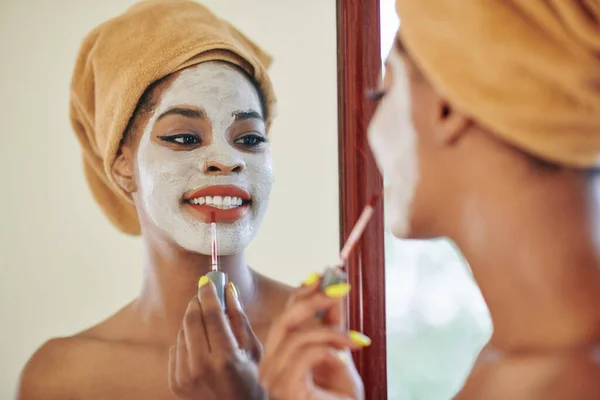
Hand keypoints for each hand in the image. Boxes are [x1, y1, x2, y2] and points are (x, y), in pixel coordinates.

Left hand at [168, 278, 265, 399]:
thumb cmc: (251, 381)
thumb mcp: (252, 350)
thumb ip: (238, 318)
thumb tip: (229, 290)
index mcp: (226, 358)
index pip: (211, 314)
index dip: (209, 293)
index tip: (208, 280)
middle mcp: (202, 367)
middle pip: (191, 319)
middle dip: (197, 302)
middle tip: (204, 294)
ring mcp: (185, 376)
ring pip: (182, 333)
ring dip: (194, 325)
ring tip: (210, 334)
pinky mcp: (175, 383)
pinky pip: (176, 349)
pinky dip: (187, 344)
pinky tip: (202, 353)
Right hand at [259, 276, 367, 399]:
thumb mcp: (338, 356)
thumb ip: (333, 327)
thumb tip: (334, 293)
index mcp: (277, 357)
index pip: (284, 317)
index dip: (302, 293)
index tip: (323, 274)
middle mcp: (268, 366)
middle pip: (284, 320)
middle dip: (313, 299)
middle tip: (340, 288)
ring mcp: (272, 379)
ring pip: (297, 335)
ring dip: (332, 330)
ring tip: (356, 340)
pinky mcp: (283, 388)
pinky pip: (306, 353)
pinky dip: (331, 346)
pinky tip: (351, 350)